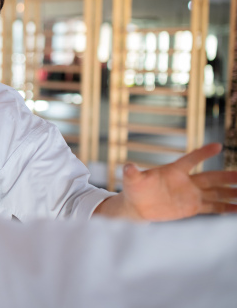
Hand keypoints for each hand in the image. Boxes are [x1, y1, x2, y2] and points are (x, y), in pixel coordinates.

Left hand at [102, 143, 236, 220]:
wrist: (137, 206)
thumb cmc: (135, 189)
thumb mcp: (132, 180)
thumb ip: (132, 173)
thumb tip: (127, 166)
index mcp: (174, 171)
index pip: (191, 159)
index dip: (203, 153)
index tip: (217, 146)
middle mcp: (186, 181)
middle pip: (211, 177)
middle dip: (227, 176)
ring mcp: (191, 195)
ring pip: (216, 193)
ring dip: (231, 193)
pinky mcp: (192, 207)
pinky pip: (212, 207)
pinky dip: (225, 208)